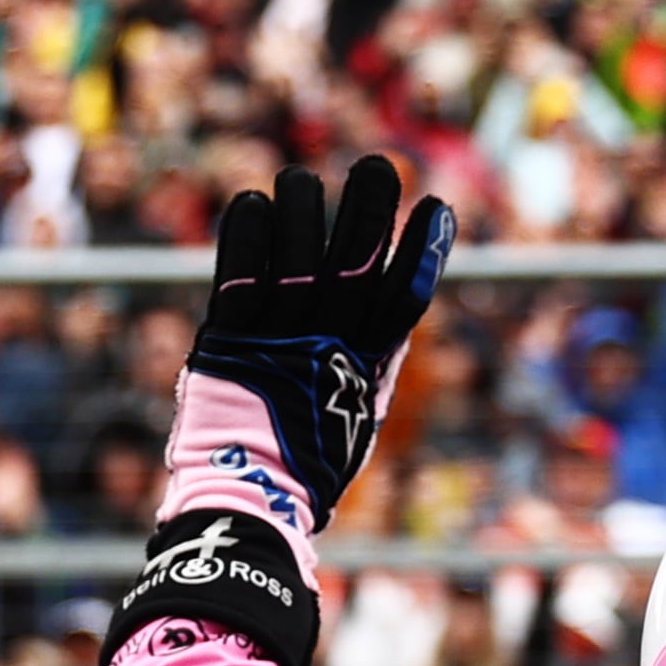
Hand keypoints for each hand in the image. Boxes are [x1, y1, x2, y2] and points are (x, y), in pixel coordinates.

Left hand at [180, 155, 454, 520]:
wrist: (248, 501)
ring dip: (301, 206)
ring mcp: (278, 339)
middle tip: (377, 164)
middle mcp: (327, 344)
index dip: (423, 249)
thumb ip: (376, 358)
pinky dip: (246, 233)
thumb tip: (395, 308)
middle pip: (356, 260)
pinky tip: (253, 202)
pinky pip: (239, 272)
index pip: (403, 295)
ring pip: (296, 251)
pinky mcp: (228, 339)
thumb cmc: (306, 460)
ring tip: (298, 181)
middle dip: (371, 205)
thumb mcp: (359, 412)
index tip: (437, 206)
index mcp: (367, 365)